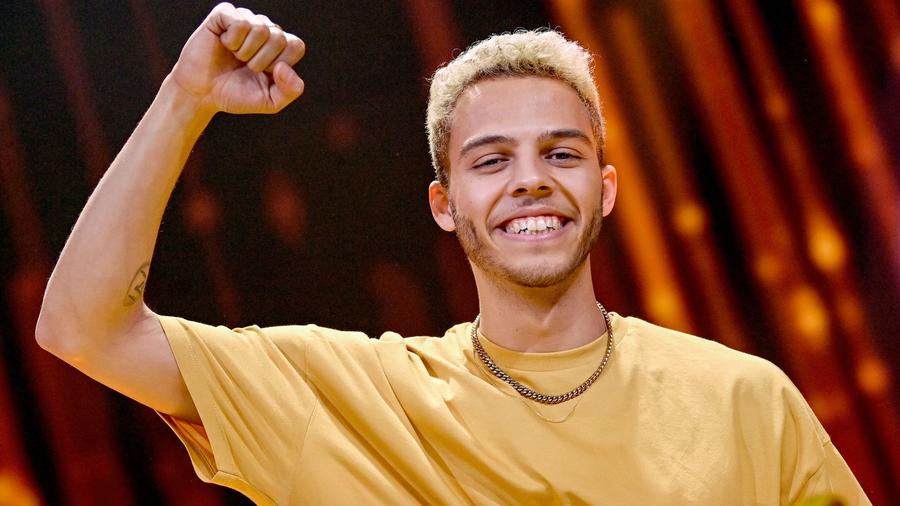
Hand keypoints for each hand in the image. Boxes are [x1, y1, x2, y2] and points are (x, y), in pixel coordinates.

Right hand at [169, 3, 305, 114]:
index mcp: (279, 47)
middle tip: (246, 67)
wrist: (202, 94)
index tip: (263, 74)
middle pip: (278, 37)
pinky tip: (224, 44)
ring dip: (245, 52)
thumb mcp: (270, 102)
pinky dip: (232, 40)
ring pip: (260, 28)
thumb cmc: (235, 94)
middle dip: (260, 61)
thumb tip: (284, 67)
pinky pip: (240, 22)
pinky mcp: (224, 14)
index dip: (279, 65)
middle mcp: (264, 29)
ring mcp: (245, 19)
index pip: (296, 46)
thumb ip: (290, 91)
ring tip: (235, 56)